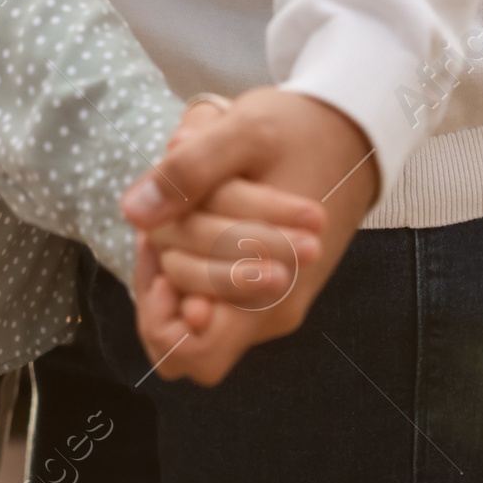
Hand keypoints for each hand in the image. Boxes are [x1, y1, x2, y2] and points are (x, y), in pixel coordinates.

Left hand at [126, 89, 378, 385]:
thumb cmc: (302, 131)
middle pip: (184, 322)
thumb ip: (192, 170)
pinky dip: (190, 250)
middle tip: (175, 211)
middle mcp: (267, 309)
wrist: (348, 132)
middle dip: (169, 263)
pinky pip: (207, 286)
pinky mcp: (261, 279)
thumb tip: (134, 213)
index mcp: (272, 292)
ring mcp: (265, 297)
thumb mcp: (247, 131)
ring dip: (180, 253)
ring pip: (192, 304)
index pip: (194, 352)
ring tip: (188, 202)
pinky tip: (194, 207)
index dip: (163, 316)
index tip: (164, 255)